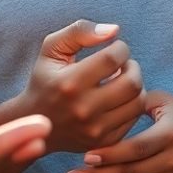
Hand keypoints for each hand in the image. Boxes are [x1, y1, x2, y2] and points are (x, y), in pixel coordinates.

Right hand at [19, 20, 145, 152]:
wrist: (34, 122)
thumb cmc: (46, 79)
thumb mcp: (52, 48)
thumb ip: (80, 31)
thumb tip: (114, 30)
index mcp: (69, 83)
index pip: (113, 58)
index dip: (120, 48)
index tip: (114, 48)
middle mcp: (83, 109)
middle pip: (131, 82)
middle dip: (132, 66)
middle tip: (123, 64)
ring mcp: (94, 130)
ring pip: (137, 102)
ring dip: (136, 85)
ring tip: (122, 79)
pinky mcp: (103, 142)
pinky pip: (134, 119)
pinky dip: (132, 104)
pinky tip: (119, 97)